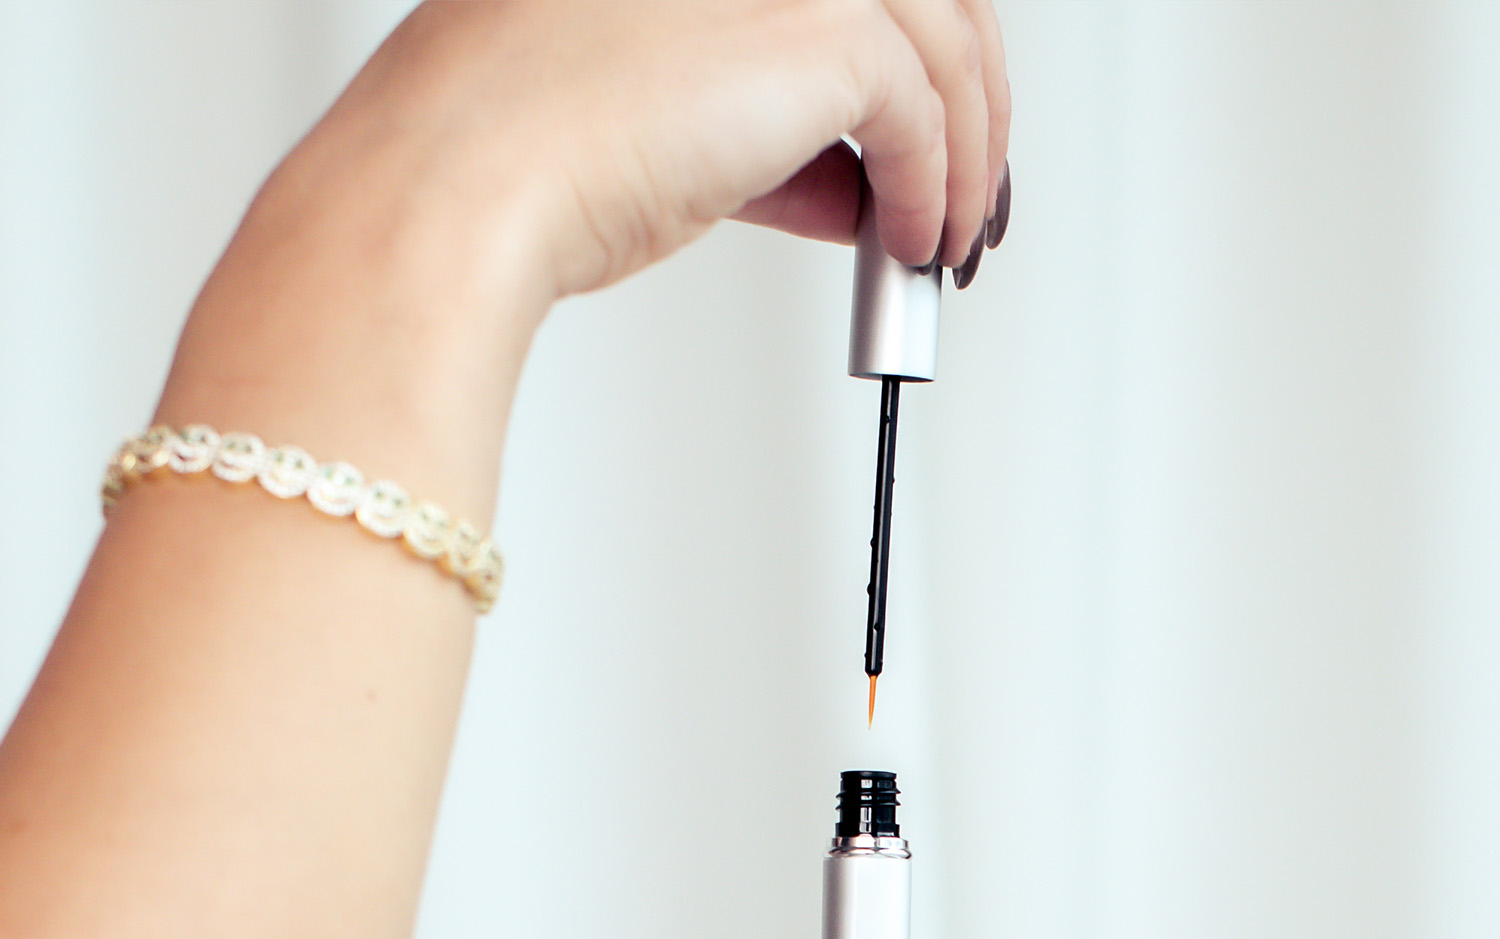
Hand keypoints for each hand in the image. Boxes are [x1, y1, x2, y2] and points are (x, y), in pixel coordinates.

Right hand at [165, 0, 1009, 518]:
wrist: (458, 190)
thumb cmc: (519, 163)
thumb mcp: (672, 132)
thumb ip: (772, 135)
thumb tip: (856, 185)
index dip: (918, 65)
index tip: (936, 146)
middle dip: (968, 110)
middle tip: (968, 200)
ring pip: (948, 42)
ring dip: (968, 159)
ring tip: (945, 244)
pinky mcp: (818, 26)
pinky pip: (925, 112)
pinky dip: (938, 188)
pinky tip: (917, 244)